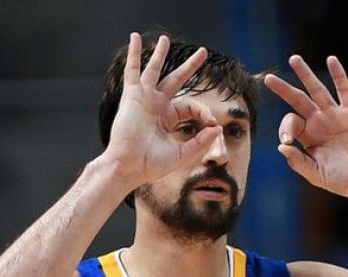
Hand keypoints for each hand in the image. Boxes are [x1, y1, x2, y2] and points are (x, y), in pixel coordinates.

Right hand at [103, 33, 222, 186]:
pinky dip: (134, 54)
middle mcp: (157, 106)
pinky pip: (133, 70)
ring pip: (155, 70)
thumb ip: (201, 142)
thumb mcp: (183, 154)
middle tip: (203, 52)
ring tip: (166, 39)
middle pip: (176, 80)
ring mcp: (145, 99)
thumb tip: (217, 127)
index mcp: (168, 119)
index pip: (191, 106)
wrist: (129, 166)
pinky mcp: (133, 96)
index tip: (212, 123)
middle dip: (190, 67)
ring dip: (160, 54)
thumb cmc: (151, 164)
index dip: (204, 111)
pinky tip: (134, 38)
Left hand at [264, 55, 347, 204]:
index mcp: (308, 139)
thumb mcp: (318, 176)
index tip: (287, 142)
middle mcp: (319, 124)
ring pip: (317, 91)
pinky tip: (332, 60)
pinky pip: (344, 91)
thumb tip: (281, 147)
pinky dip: (339, 75)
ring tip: (294, 59)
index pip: (291, 124)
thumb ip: (299, 162)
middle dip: (283, 89)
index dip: (285, 129)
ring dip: (306, 75)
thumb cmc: (345, 182)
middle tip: (268, 79)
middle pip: (297, 101)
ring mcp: (335, 117)